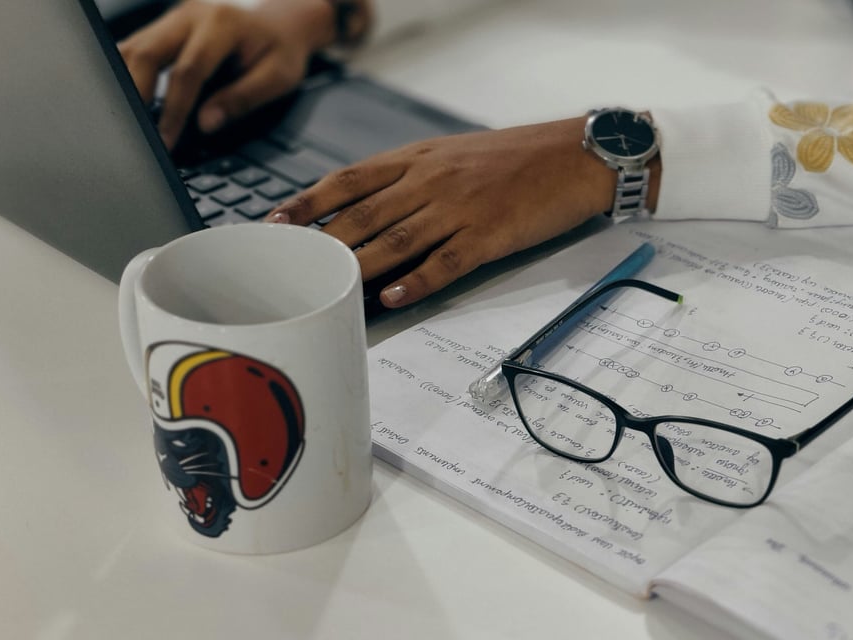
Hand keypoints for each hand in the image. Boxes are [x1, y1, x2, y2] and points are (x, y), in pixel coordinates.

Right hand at [117, 0, 336, 149]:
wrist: (285, 11)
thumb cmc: (283, 44)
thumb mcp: (278, 75)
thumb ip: (242, 98)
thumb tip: (206, 124)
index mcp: (222, 24)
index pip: (188, 72)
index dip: (173, 111)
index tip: (164, 142)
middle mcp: (192, 14)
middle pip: (147, 53)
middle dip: (135, 96)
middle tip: (132, 134)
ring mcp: (175, 16)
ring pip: (134, 47)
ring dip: (124, 84)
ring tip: (124, 121)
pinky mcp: (167, 23)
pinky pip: (138, 45)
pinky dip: (127, 72)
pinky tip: (125, 98)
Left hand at [267, 118, 661, 307]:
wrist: (576, 156)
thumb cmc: (517, 157)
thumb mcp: (454, 153)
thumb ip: (411, 176)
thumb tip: (367, 203)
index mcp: (420, 159)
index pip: (351, 179)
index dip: (310, 202)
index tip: (277, 221)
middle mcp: (432, 181)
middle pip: (364, 214)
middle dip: (322, 242)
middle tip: (289, 265)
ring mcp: (460, 209)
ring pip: (396, 240)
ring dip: (358, 265)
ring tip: (325, 287)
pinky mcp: (489, 235)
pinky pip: (445, 262)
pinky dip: (415, 281)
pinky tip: (390, 296)